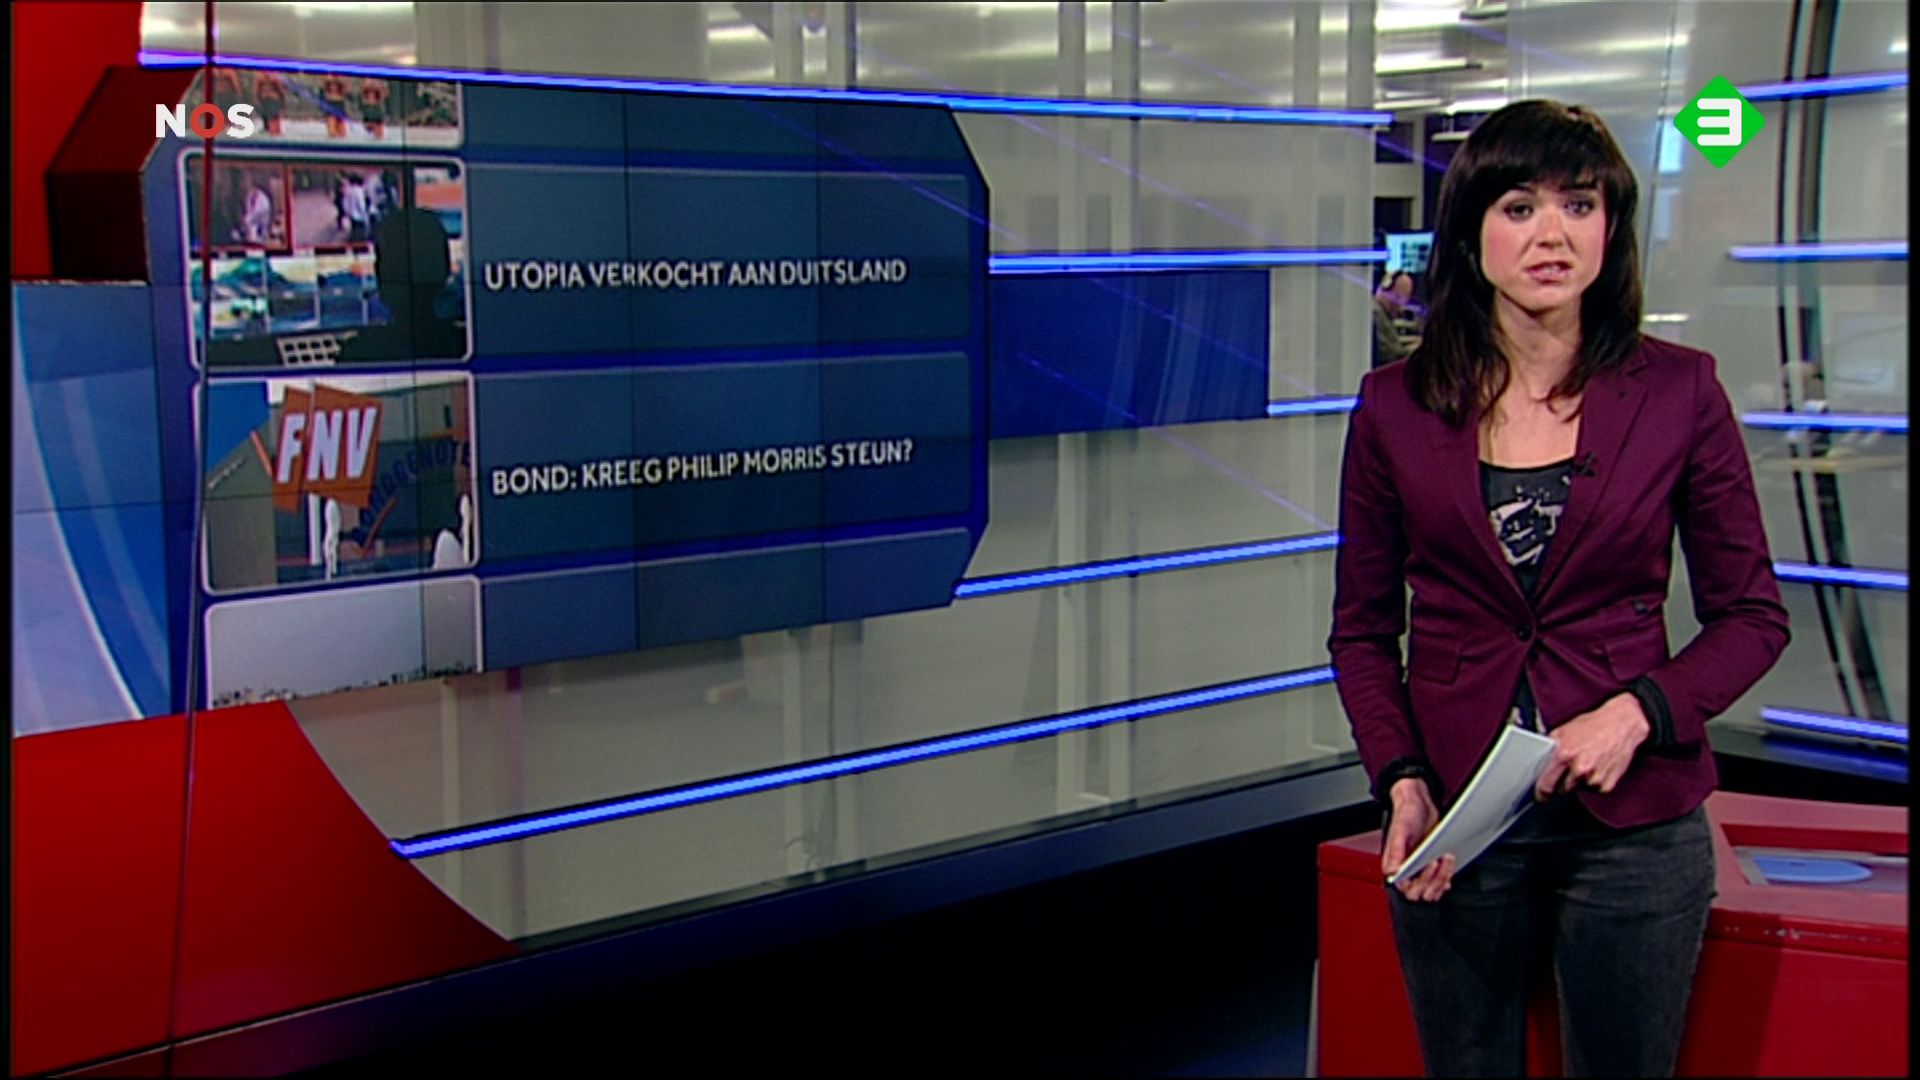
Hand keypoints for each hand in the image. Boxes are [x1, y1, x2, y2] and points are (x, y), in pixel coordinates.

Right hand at [1382, 777, 1454, 901]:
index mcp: (1394, 865)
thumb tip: (1393, 872)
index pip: (1405, 889)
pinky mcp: (1430, 868)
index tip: (1430, 865)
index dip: (1420, 882)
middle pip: (1419, 894)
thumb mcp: (1401, 830)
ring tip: (1447, 860)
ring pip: (1430, 892)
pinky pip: (1439, 884)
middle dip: (1433, 881)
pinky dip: (1446, 879)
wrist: (1419, 804)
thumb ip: (1396, 851)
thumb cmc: (1406, 814)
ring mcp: (1418, 871)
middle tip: (1440, 862)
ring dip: (1441, 880)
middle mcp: (1405, 871)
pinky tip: (1449, 867)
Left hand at [1534, 693, 1650, 799]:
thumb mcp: (1563, 731)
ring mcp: (1594, 779)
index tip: (1540, 795)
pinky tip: (1596, 766)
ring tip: (1585, 762)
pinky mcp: (1606, 785)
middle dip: (1560, 782)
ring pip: (1577, 789)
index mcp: (1564, 755)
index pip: (1546, 786)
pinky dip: (1592, 782)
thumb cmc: (1593, 726)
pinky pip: (1592, 789)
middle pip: (1560, 790)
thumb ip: (1549, 750)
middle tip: (1568, 769)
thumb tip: (1538, 765)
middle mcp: (1579, 770)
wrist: (1621, 725)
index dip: (1541, 792)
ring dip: (1577, 782)